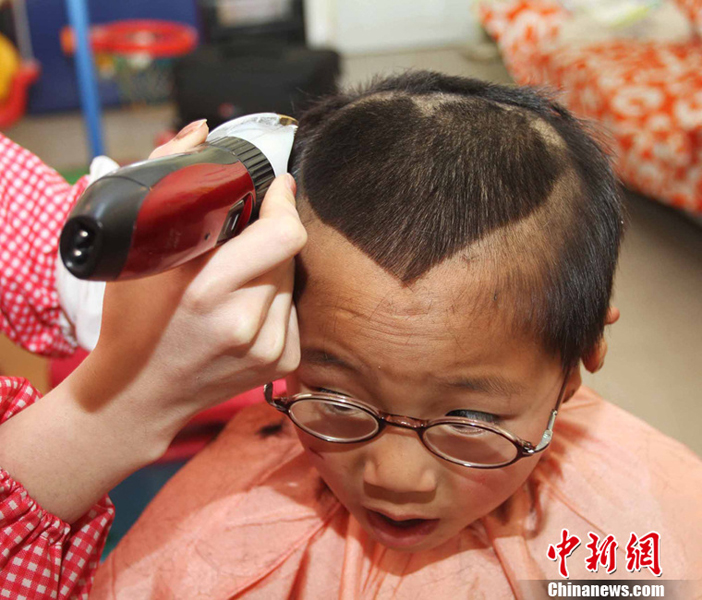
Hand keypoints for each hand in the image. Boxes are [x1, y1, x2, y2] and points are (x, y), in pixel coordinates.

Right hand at [77, 120, 305, 439]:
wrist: (141, 395)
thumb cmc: (132, 320)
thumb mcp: (133, 252)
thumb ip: (166, 181)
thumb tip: (199, 131)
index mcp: (208, 291)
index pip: (284, 232)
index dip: (284, 202)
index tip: (277, 186)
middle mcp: (245, 322)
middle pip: (287, 251)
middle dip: (267, 235)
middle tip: (237, 241)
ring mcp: (269, 347)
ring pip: (291, 279)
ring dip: (270, 268)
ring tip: (231, 282)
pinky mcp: (284, 363)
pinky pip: (293, 308)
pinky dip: (273, 299)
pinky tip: (242, 310)